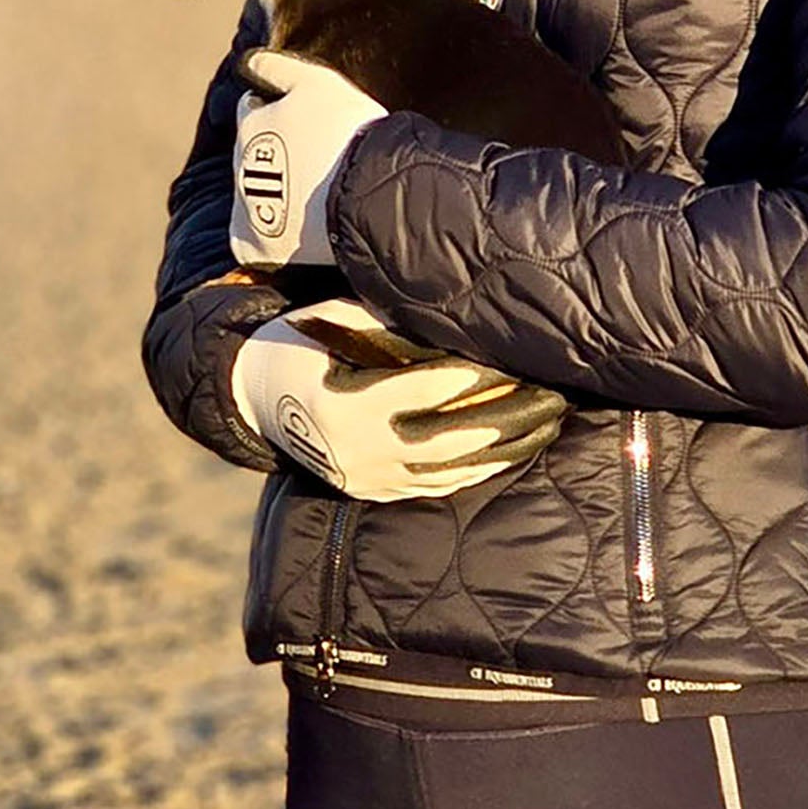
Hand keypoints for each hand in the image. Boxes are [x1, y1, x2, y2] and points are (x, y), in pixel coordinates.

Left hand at [229, 51, 387, 265]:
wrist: (369, 194)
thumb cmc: (348, 134)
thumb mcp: (317, 83)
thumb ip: (279, 68)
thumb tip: (248, 61)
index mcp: (250, 124)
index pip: (252, 110)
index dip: (280, 111)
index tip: (309, 123)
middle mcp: (239, 164)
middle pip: (253, 153)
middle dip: (277, 154)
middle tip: (318, 162)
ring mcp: (245, 206)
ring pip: (254, 195)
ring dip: (276, 193)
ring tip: (317, 197)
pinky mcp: (254, 244)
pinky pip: (252, 240)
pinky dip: (269, 235)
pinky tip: (299, 231)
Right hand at [230, 298, 567, 502]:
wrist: (256, 398)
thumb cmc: (303, 343)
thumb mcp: (334, 321)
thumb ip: (388, 322)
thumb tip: (451, 317)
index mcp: (345, 406)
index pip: (425, 391)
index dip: (474, 377)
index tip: (516, 361)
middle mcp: (359, 451)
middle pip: (449, 439)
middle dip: (505, 419)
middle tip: (551, 398)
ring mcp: (367, 478)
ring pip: (449, 470)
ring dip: (502, 450)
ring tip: (546, 425)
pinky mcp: (375, 492)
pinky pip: (436, 485)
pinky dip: (477, 468)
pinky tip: (510, 452)